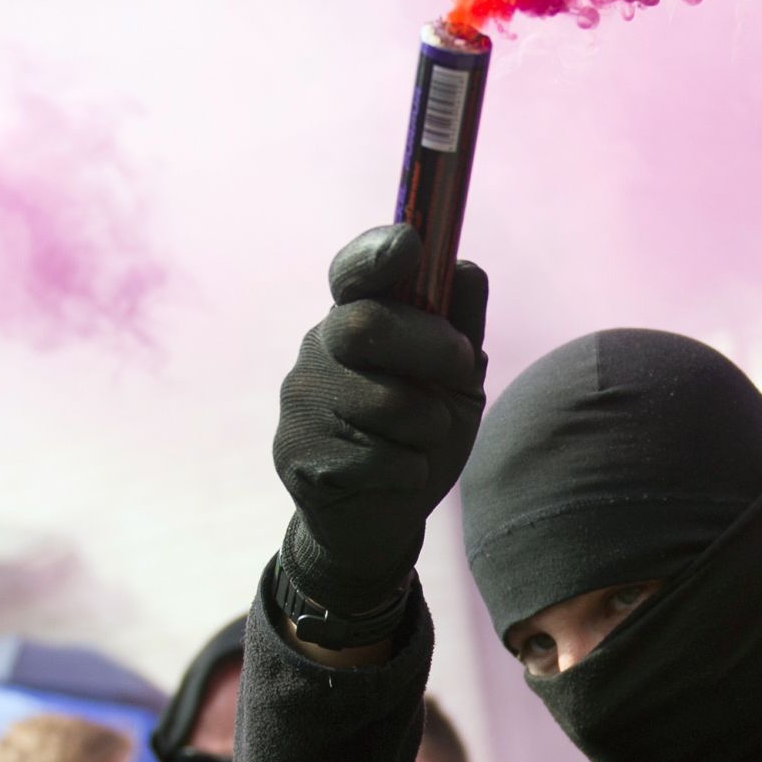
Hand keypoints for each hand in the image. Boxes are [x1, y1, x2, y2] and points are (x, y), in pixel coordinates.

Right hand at [269, 225, 489, 642]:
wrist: (380, 517)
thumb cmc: (420, 433)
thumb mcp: (454, 379)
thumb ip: (461, 325)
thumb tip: (465, 269)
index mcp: (354, 317)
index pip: (353, 272)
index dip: (377, 253)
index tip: (411, 243)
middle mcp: (318, 348)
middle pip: (366, 326)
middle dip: (429, 347)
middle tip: (460, 370)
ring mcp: (300, 400)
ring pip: (384, 402)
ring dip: (427, 428)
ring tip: (420, 442)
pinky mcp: (296, 452)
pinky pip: (377, 457)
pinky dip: (409, 470)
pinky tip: (396, 475)